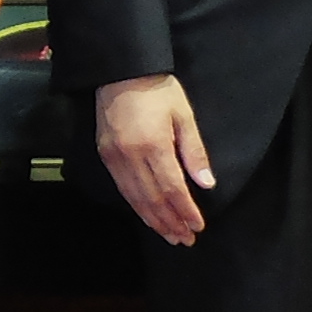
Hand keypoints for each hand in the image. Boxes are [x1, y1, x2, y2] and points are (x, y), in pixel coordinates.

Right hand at [95, 72, 212, 242]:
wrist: (121, 72)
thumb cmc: (158, 91)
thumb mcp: (184, 116)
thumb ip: (194, 151)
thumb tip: (206, 184)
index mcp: (153, 145)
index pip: (172, 188)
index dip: (185, 210)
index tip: (198, 226)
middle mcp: (130, 156)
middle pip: (152, 198)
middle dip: (170, 222)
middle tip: (185, 239)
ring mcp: (114, 157)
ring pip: (134, 198)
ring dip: (153, 219)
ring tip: (169, 235)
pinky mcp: (105, 155)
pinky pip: (121, 188)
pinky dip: (136, 205)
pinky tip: (147, 215)